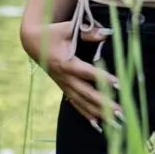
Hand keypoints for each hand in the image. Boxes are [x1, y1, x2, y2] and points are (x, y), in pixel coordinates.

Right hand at [22, 18, 121, 132]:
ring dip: (98, 113)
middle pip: (86, 93)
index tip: (118, 84)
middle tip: (120, 112)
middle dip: (104, 104)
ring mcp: (64, 84)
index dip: (102, 78)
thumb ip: (88, 32)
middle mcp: (64, 77)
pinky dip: (86, 114)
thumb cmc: (53, 33)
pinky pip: (75, 103)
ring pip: (81, 102)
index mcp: (65, 63)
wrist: (34, 42)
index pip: (87, 73)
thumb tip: (108, 33)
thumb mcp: (68, 28)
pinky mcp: (64, 87)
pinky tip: (98, 124)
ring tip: (114, 122)